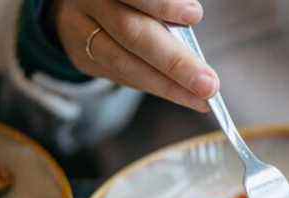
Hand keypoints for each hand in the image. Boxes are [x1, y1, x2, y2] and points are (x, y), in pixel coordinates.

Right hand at [52, 0, 217, 111]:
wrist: (79, 4)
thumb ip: (160, 5)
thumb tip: (190, 21)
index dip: (162, 5)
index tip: (194, 15)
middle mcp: (88, 4)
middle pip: (131, 34)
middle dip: (174, 63)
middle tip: (209, 84)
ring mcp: (81, 34)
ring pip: (125, 64)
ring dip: (169, 86)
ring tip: (202, 98)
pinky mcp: (83, 59)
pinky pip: (123, 77)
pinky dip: (157, 87)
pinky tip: (184, 96)